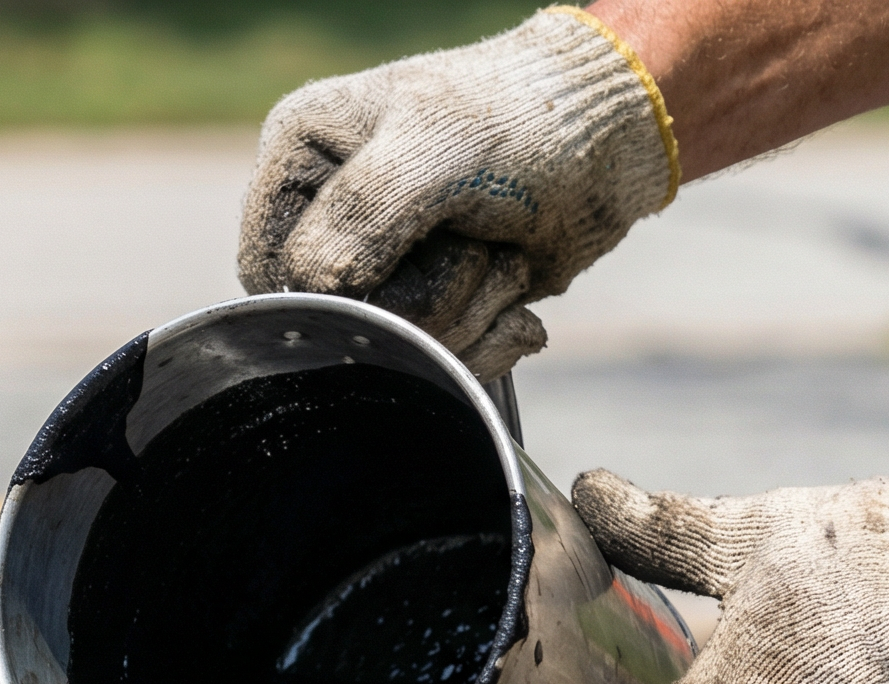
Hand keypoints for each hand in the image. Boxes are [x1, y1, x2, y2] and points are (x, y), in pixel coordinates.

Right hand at [237, 7, 677, 381]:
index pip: (276, 273)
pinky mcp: (430, 300)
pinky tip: (514, 293)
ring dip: (469, 315)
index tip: (406, 262)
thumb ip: (361, 215)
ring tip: (502, 256)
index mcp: (299, 155)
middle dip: (425, 303)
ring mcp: (382, 263)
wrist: (612, 137)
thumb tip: (318, 289)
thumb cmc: (523, 118)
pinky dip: (489, 339)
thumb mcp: (434, 152)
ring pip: (397, 352)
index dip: (339, 292)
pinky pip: (441, 362)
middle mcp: (327, 212)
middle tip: (479, 243)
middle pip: (340, 325)